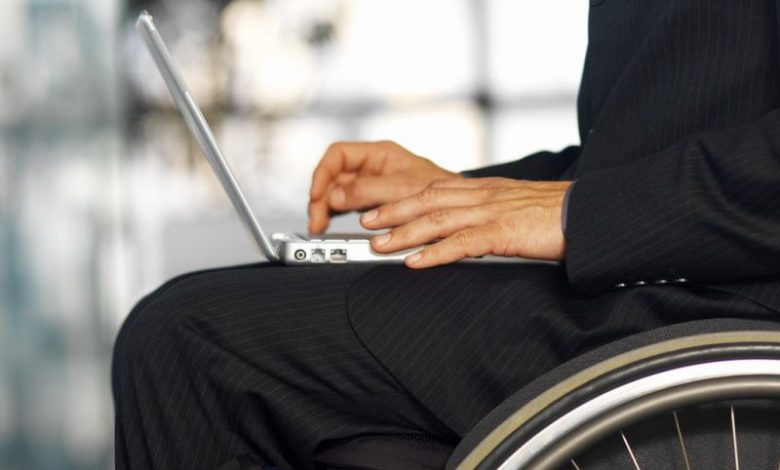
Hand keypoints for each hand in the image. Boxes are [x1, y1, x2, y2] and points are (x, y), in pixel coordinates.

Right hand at [308, 141, 460, 232]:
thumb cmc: (443, 192)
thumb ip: (368, 191)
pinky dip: (337, 217)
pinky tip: (333, 227)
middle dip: (321, 197)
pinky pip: (348, 207)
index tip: (317, 194)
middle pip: (334, 176)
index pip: (338, 155)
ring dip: (326, 209)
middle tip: (317, 220)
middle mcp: (374, 167)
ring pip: (338, 193)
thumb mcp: (402, 189)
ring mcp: (373, 186)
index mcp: (380, 154)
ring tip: (321, 227)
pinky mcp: (375, 204)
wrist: (461, 211)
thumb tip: (335, 196)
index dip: (323, 173)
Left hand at [359, 177, 572, 266]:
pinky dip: (435, 253)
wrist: (589, 213)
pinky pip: (462, 242)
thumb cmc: (555, 214)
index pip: (433, 190)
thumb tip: (464, 230)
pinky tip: (416, 262)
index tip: (378, 209)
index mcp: (483, 190)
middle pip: (426, 200)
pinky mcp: (504, 232)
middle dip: (392, 212)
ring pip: (437, 220)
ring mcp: (492, 212)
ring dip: (404, 233)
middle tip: (364, 223)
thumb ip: (487, 214)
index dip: (402, 200)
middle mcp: (482, 196)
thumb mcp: (514, 207)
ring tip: (379, 245)